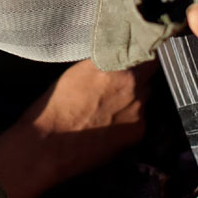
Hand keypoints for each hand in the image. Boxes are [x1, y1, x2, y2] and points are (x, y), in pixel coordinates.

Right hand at [0, 59, 152, 197]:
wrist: (49, 145)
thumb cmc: (55, 107)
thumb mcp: (78, 71)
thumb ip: (104, 62)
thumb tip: (117, 58)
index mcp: (115, 63)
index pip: (146, 52)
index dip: (142, 55)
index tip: (138, 57)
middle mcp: (132, 84)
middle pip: (148, 76)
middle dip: (138, 78)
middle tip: (118, 86)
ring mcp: (139, 109)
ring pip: (146, 98)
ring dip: (135, 99)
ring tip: (110, 108)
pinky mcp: (138, 132)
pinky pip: (142, 120)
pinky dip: (131, 120)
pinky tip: (110, 125)